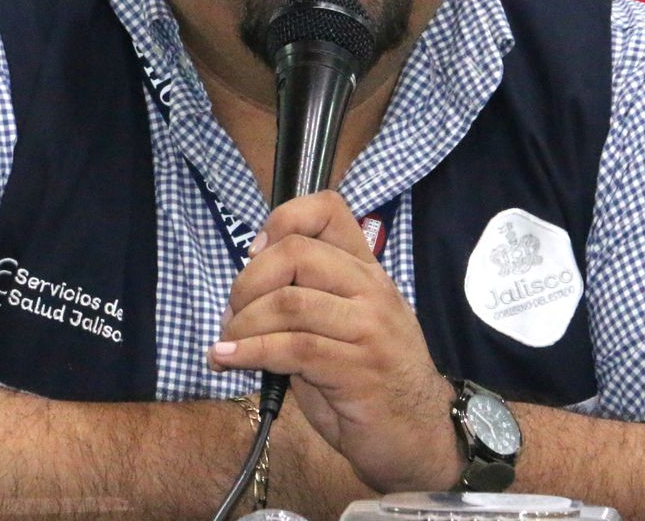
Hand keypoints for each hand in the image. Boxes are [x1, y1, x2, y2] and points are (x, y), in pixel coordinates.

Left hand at [208, 191, 462, 492]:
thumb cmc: (371, 380)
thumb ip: (309, 297)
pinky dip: (247, 352)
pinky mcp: (356, 370)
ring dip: (241, 324)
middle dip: (248, 281)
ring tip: (227, 344)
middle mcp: (370, 289)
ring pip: (288, 302)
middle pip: (296, 253)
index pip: (328, 209)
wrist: (418, 435)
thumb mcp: (345, 325)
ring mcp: (367, 328)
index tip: (255, 254)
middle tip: (233, 314)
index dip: (281, 221)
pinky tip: (226, 359)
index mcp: (366, 270)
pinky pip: (291, 348)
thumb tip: (245, 288)